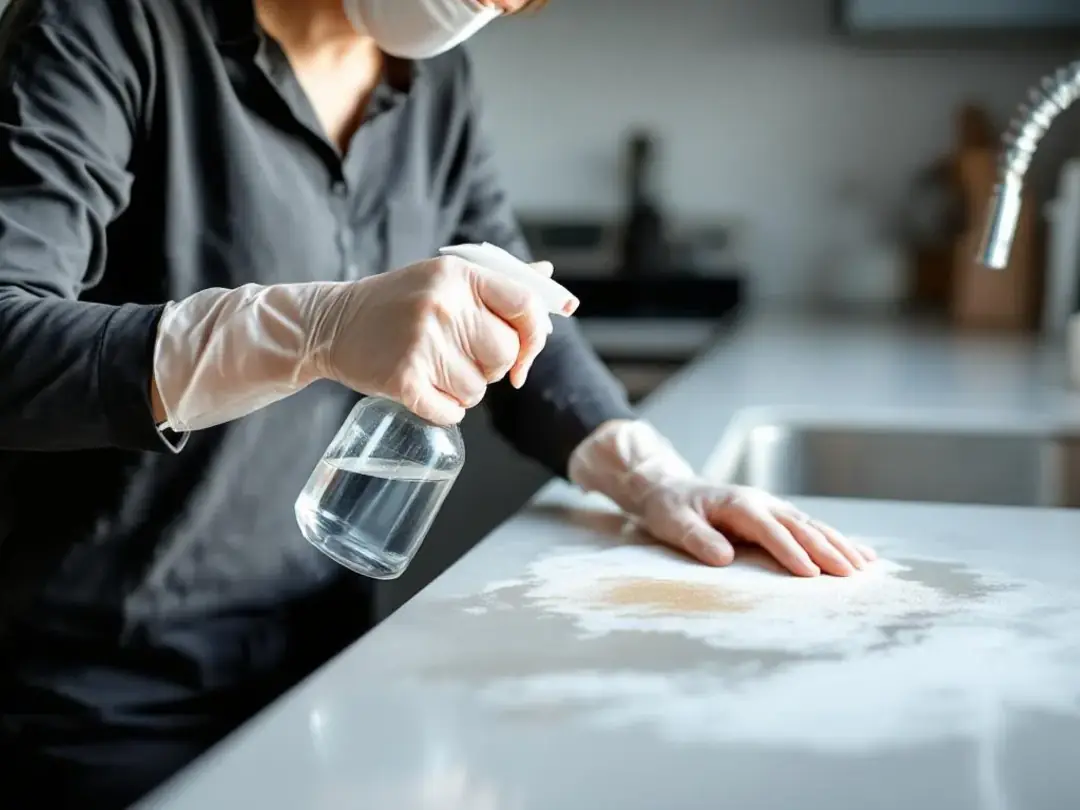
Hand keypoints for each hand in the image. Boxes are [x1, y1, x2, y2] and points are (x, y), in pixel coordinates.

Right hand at [152, 256, 571, 432]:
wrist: (331, 324)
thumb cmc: (398, 303)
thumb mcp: (445, 279)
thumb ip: (499, 282)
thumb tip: (551, 280)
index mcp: (458, 275)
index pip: (525, 306)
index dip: (534, 338)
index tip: (524, 357)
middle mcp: (442, 304)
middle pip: (505, 356)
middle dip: (491, 368)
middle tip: (458, 358)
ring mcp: (421, 342)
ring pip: (479, 391)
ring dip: (462, 391)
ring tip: (431, 369)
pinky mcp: (402, 378)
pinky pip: (451, 413)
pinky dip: (442, 410)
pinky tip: (422, 389)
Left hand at [636, 480, 875, 576]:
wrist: (669, 488)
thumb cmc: (670, 508)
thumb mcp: (673, 523)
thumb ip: (697, 539)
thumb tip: (724, 558)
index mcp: (738, 504)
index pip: (769, 529)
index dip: (789, 551)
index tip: (809, 573)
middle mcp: (761, 502)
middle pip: (800, 527)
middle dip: (827, 550)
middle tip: (850, 575)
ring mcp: (772, 507)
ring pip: (812, 526)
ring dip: (839, 545)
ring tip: (865, 566)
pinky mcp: (776, 516)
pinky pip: (811, 528)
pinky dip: (837, 541)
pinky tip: (862, 554)